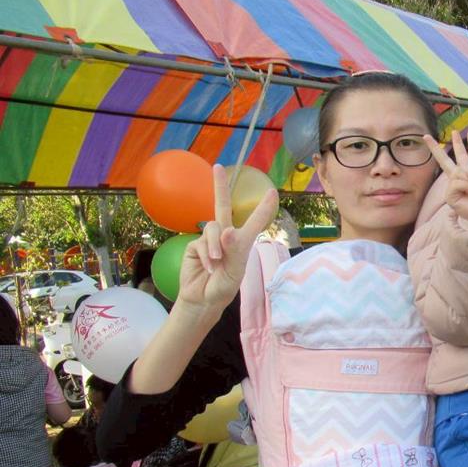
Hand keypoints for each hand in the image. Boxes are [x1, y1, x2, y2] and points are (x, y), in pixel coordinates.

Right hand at [178, 164, 278, 312]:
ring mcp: (209, 239)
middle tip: (217, 167)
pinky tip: (208, 267)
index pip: (255, 222)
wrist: (203, 300)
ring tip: (217, 263)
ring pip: (213, 228)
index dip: (263, 207)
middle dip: (219, 186)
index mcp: (242, 242)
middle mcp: (226, 236)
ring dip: (216, 246)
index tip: (272, 192)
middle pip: (223, 206)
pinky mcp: (195, 245)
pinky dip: (207, 255)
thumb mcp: (234, 271)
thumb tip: (227, 229)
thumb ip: (232, 250)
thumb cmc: (223, 287)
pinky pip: (202, 242)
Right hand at [425, 132, 467, 225]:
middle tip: (425, 136)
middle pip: (444, 160)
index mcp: (466, 170)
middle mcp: (456, 177)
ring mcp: (452, 186)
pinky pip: (458, 183)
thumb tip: (467, 170)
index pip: (461, 155)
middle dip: (434, 148)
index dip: (458, 143)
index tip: (454, 132)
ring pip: (458, 173)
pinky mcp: (450, 194)